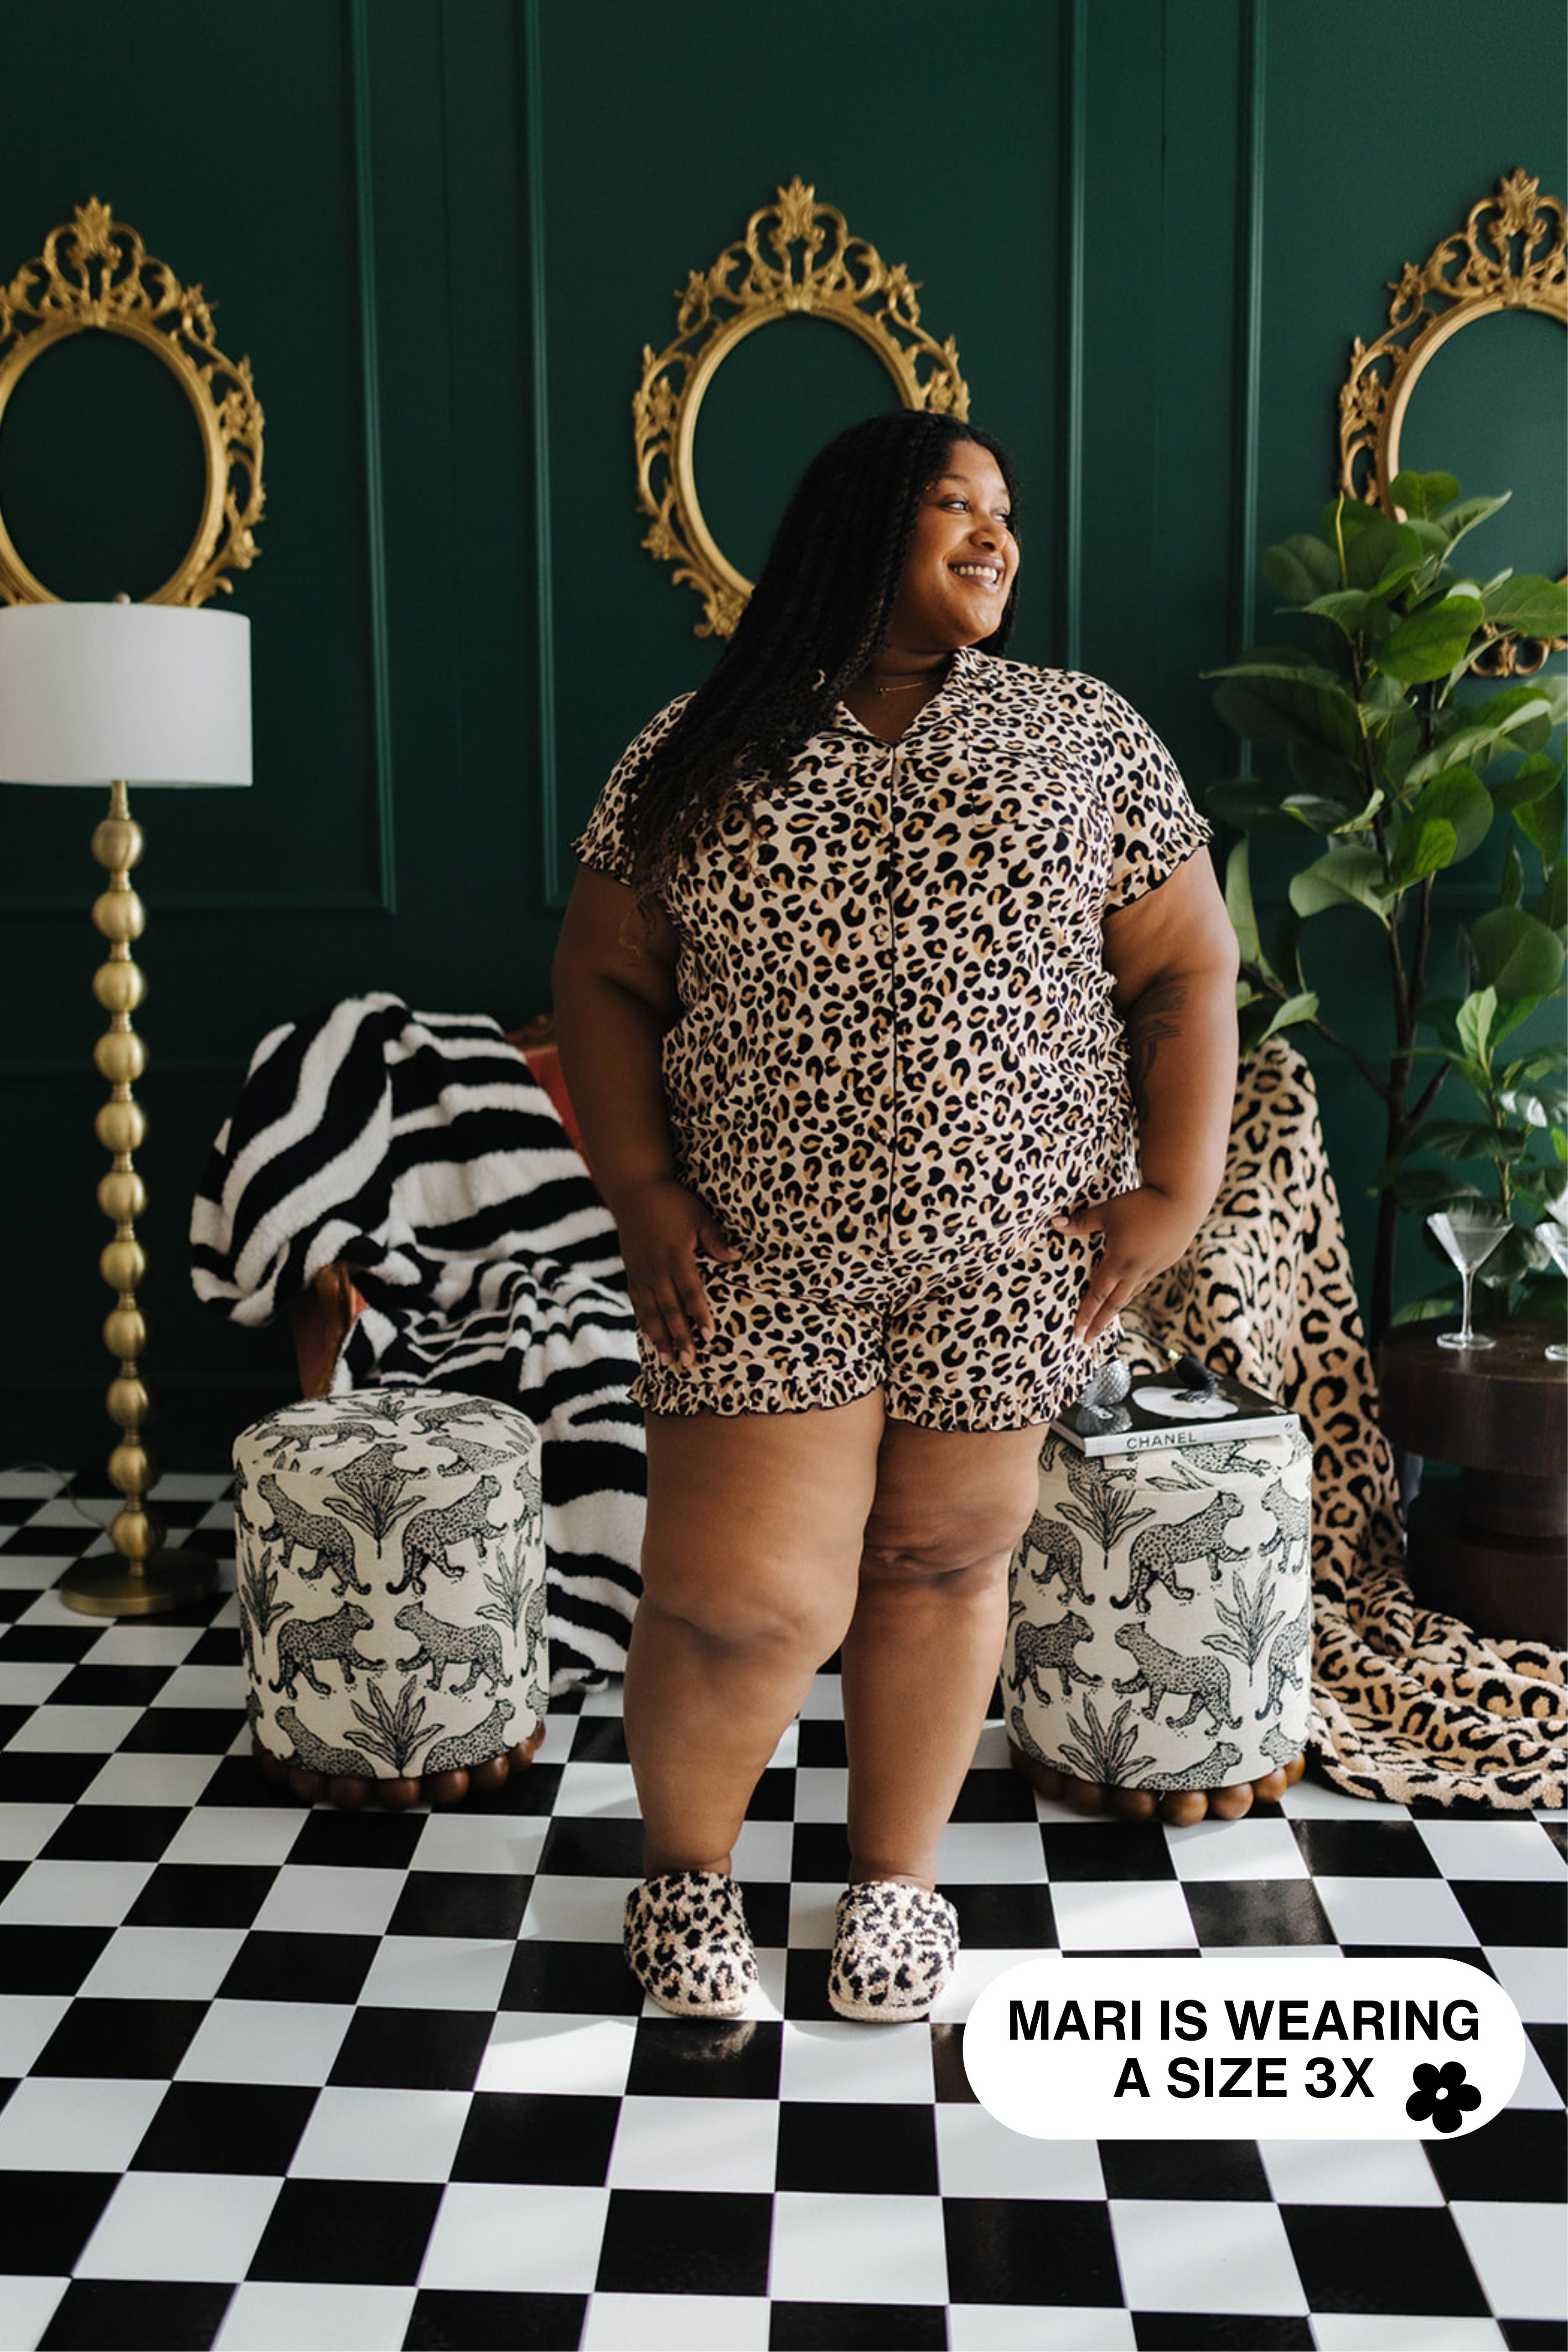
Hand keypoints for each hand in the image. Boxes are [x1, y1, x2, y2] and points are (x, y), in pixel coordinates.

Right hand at [612, 1177, 742, 1366]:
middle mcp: (656, 1269)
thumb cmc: (672, 1202)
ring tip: (668, 1361)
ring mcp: (641, 1273)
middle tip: (690, 1361)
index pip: (691, 1292)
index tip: (709, 1335)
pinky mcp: (631, 1273)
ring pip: (651, 1312)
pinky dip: (644, 1322)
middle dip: (680, 1337)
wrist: (634, 1191)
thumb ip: (716, 1240)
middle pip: (670, 1309)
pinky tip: (651, 1338)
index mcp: (676, 1257)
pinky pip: (637, 1303)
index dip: (700, 1315)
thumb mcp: (698, 1216)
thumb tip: (737, 1257)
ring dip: (660, 1337)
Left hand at [1050, 1186, 1200, 1345]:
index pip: (1097, 1294)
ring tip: (1105, 1321)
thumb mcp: (1108, 1211)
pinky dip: (1131, 1292)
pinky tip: (1127, 1292)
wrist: (1183, 1199)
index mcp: (1119, 1261)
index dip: (1086, 1313)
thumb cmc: (1144, 1204)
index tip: (1077, 1331)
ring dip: (1115, 1310)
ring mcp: (1152, 1268)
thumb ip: (1082, 1221)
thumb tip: (1054, 1223)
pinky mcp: (1164, 1262)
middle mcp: (1136, 1270)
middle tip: (1087, 1341)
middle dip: (1099, 1323)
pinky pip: (1143, 1282)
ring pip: (1130, 1294)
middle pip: (1113, 1303)